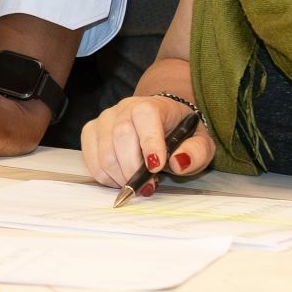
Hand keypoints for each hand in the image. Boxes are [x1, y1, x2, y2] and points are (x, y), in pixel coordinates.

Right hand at [81, 94, 215, 190]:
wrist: (162, 121)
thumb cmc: (181, 134)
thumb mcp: (201, 142)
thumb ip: (196, 152)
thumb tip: (178, 163)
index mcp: (153, 105)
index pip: (145, 116)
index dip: (149, 142)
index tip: (156, 168)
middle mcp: (124, 108)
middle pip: (120, 136)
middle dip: (133, 169)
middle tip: (149, 186)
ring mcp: (104, 119)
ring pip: (104, 152)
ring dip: (120, 176)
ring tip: (137, 182)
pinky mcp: (91, 132)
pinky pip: (91, 159)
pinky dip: (106, 176)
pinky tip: (121, 177)